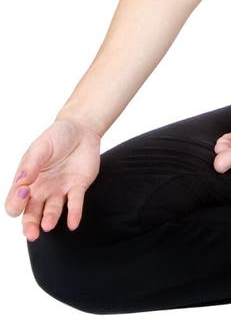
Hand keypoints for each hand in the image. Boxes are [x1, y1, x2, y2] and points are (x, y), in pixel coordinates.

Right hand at [5, 119, 100, 240]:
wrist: (81, 129)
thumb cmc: (56, 137)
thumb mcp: (40, 147)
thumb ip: (31, 164)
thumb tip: (21, 181)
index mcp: (27, 182)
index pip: (15, 201)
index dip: (16, 201)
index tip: (24, 191)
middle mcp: (41, 190)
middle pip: (31, 214)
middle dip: (29, 225)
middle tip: (31, 234)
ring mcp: (59, 190)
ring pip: (52, 211)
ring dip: (50, 218)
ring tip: (48, 225)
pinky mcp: (77, 187)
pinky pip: (75, 204)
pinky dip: (74, 214)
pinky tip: (73, 223)